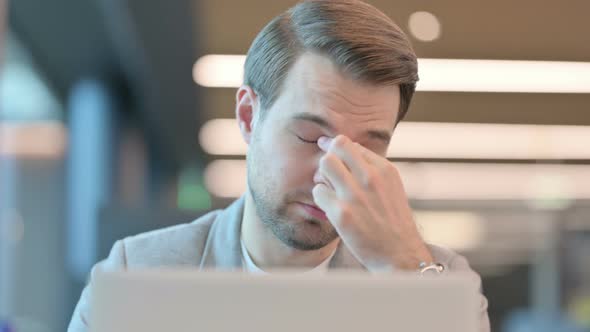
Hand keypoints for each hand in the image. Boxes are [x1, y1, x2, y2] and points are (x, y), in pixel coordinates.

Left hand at [312, 135, 432, 271]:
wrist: (400, 255)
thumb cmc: (393, 221)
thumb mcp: (392, 187)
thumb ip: (372, 168)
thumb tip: (347, 148)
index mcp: (384, 169)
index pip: (349, 144)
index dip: (335, 148)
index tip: (328, 151)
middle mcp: (371, 178)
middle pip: (334, 148)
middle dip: (328, 158)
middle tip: (329, 174)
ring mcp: (355, 195)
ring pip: (324, 165)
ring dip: (323, 176)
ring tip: (330, 190)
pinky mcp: (342, 214)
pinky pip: (318, 192)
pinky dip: (321, 198)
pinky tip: (330, 207)